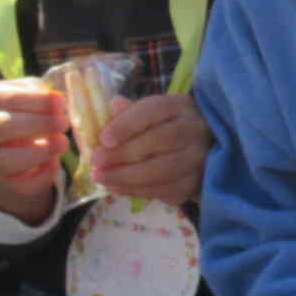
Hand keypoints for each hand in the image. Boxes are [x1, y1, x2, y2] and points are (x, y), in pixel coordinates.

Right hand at [0, 79, 67, 222]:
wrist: (5, 147)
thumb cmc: (21, 113)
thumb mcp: (28, 97)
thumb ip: (42, 96)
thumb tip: (58, 103)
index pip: (4, 98)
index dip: (34, 100)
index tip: (60, 101)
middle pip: (1, 125)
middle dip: (37, 124)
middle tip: (64, 122)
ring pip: (6, 160)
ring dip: (39, 152)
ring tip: (63, 142)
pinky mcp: (2, 182)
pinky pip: (21, 184)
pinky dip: (42, 175)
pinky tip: (55, 163)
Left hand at [91, 92, 209, 206]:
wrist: (196, 150)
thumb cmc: (163, 127)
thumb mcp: (148, 113)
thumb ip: (130, 112)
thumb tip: (114, 105)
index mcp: (180, 106)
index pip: (155, 111)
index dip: (128, 125)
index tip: (104, 139)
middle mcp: (195, 130)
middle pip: (162, 141)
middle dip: (125, 153)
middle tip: (97, 161)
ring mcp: (198, 158)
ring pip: (164, 170)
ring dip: (127, 176)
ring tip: (101, 177)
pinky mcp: (194, 183)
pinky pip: (165, 190)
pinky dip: (136, 190)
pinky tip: (115, 186)